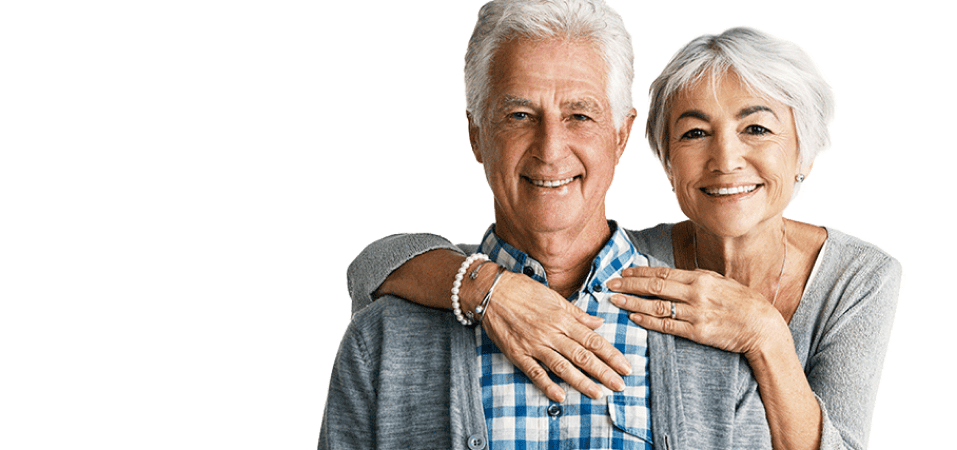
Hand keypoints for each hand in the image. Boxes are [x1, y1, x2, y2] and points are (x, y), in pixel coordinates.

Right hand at [480, 271, 631, 401]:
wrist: (491, 291)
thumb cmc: (523, 290)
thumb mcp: (553, 296)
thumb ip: (576, 313)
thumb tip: (597, 323)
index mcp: (562, 318)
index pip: (592, 340)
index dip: (611, 355)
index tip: (625, 367)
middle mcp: (551, 333)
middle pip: (582, 356)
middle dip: (603, 372)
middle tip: (619, 386)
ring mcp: (534, 344)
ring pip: (562, 366)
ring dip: (581, 382)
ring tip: (598, 394)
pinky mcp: (518, 353)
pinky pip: (534, 372)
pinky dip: (547, 385)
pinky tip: (560, 396)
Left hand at [606, 266, 786, 356]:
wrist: (763, 327)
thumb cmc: (743, 303)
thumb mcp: (721, 282)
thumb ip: (698, 278)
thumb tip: (676, 274)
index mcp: (700, 278)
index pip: (663, 273)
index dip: (640, 272)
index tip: (623, 272)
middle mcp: (696, 293)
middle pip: (654, 286)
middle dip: (629, 285)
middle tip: (610, 284)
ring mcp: (695, 313)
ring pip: (656, 306)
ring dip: (632, 303)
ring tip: (615, 300)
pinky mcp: (697, 332)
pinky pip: (667, 326)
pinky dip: (648, 322)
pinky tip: (633, 318)